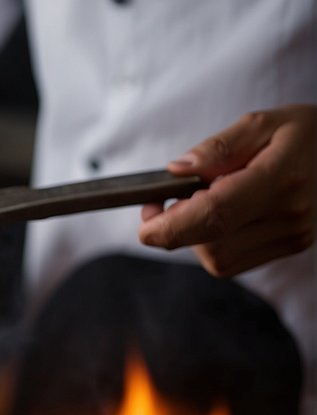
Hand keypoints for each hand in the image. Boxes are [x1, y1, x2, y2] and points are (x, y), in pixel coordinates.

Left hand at [139, 104, 315, 276]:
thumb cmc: (302, 133)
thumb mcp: (262, 122)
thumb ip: (218, 146)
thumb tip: (177, 170)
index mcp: (281, 177)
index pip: (216, 215)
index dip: (171, 227)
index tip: (144, 226)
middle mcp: (291, 215)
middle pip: (211, 244)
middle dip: (176, 229)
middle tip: (164, 202)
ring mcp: (294, 236)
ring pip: (218, 259)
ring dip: (195, 237)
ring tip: (204, 200)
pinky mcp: (292, 247)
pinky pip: (232, 261)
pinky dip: (214, 243)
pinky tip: (223, 216)